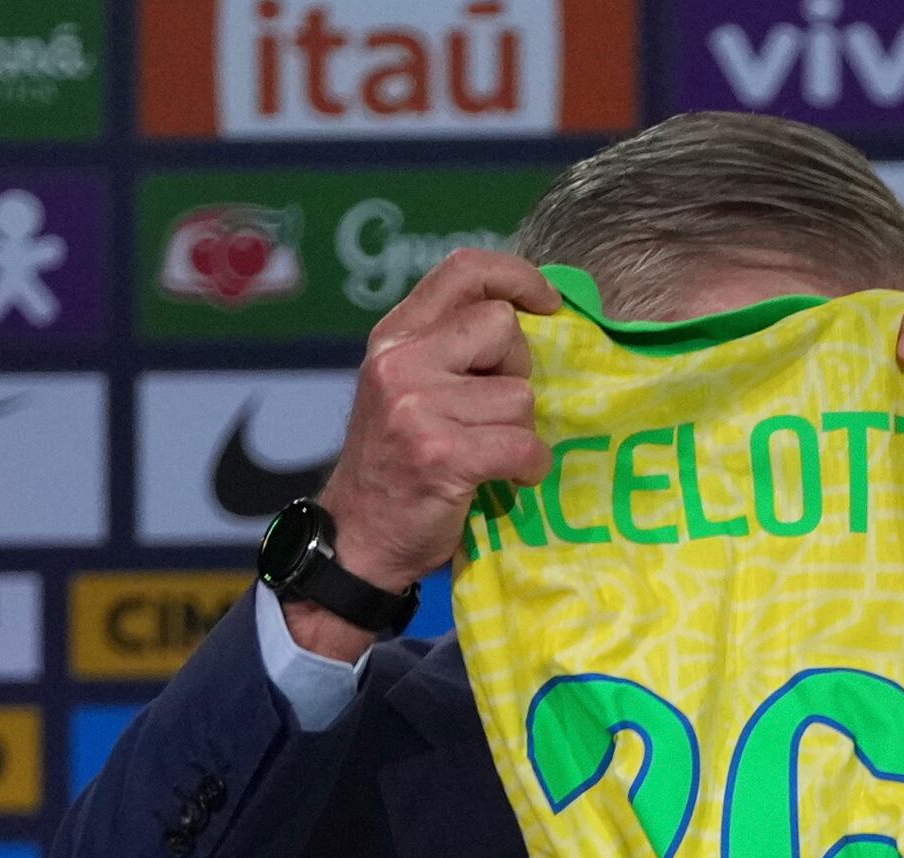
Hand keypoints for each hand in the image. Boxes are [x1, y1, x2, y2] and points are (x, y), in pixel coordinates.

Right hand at [288, 250, 561, 659]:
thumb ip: (449, 349)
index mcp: (394, 337)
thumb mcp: (406, 389)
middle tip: (492, 415)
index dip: (516, 276)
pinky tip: (507, 479)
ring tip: (488, 456)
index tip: (547, 302)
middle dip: (516, 372)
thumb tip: (528, 319)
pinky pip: (524, 445)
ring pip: (519, 396)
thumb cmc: (395, 466)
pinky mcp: (441, 455)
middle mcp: (400, 362)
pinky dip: (528, 467)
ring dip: (519, 432)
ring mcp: (417, 408)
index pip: (463, 271)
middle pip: (503, 329)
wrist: (356, 539)